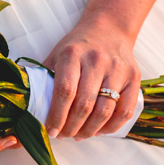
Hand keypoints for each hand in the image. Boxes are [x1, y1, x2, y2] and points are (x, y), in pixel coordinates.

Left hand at [41, 15, 140, 139]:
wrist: (109, 29)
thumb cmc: (77, 46)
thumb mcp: (57, 54)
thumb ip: (45, 77)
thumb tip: (29, 104)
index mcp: (72, 54)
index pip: (65, 91)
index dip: (57, 115)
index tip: (51, 130)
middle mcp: (97, 61)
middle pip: (85, 104)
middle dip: (72, 126)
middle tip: (64, 136)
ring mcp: (117, 70)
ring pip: (105, 110)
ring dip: (91, 130)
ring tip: (79, 135)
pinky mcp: (134, 78)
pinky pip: (125, 110)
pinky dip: (112, 126)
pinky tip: (99, 131)